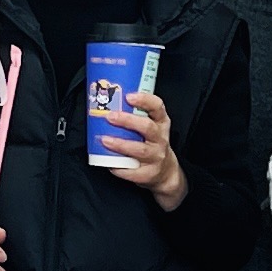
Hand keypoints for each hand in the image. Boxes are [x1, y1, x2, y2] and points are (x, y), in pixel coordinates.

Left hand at [99, 91, 189, 209]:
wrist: (166, 171)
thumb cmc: (152, 144)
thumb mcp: (152, 126)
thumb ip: (136, 115)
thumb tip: (107, 103)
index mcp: (161, 123)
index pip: (157, 107)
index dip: (144, 100)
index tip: (128, 96)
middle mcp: (160, 139)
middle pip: (148, 127)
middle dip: (128, 121)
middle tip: (110, 117)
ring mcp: (156, 157)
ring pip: (140, 150)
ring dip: (121, 144)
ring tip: (105, 140)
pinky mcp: (149, 173)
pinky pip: (133, 172)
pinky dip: (120, 168)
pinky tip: (110, 163)